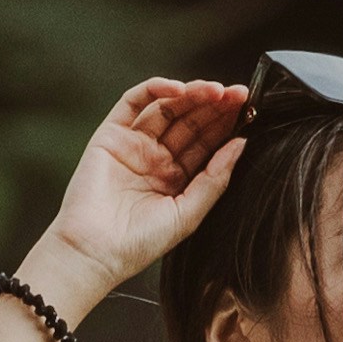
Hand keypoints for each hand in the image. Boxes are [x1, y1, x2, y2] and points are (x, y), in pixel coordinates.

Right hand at [34, 81, 247, 302]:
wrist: (95, 252)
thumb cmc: (138, 244)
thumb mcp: (188, 214)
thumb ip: (215, 179)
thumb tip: (240, 144)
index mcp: (176, 179)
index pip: (205, 143)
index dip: (226, 125)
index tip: (248, 110)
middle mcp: (156, 159)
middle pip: (190, 121)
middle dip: (215, 106)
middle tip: (238, 95)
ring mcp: (134, 145)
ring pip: (167, 108)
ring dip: (192, 94)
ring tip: (216, 91)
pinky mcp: (111, 135)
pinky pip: (134, 102)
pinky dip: (155, 90)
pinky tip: (179, 89)